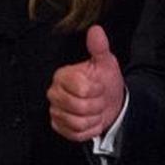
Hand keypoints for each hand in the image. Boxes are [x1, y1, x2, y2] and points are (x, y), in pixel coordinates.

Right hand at [48, 25, 125, 140]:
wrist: (110, 102)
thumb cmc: (105, 81)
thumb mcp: (106, 63)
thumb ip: (99, 47)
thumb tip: (96, 30)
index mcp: (63, 76)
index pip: (81, 88)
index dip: (96, 89)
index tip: (100, 86)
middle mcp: (54, 93)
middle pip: (78, 107)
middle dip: (97, 105)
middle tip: (100, 99)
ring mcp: (55, 111)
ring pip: (77, 122)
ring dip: (94, 118)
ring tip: (96, 109)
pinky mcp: (59, 126)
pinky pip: (76, 134)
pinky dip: (90, 129)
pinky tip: (92, 119)